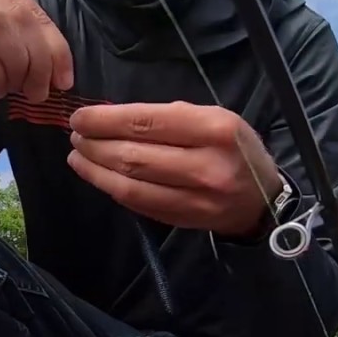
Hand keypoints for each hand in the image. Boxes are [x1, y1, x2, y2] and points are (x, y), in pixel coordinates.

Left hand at [68, 102, 283, 235]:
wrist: (262, 200)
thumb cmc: (235, 148)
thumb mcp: (214, 117)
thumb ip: (169, 116)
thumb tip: (114, 117)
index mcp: (213, 129)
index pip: (146, 123)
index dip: (105, 121)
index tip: (80, 117)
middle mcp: (204, 165)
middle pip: (133, 156)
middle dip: (95, 145)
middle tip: (75, 136)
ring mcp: (193, 198)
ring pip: (130, 184)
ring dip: (95, 169)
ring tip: (77, 155)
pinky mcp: (181, 220)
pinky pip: (137, 203)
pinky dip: (111, 188)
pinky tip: (97, 175)